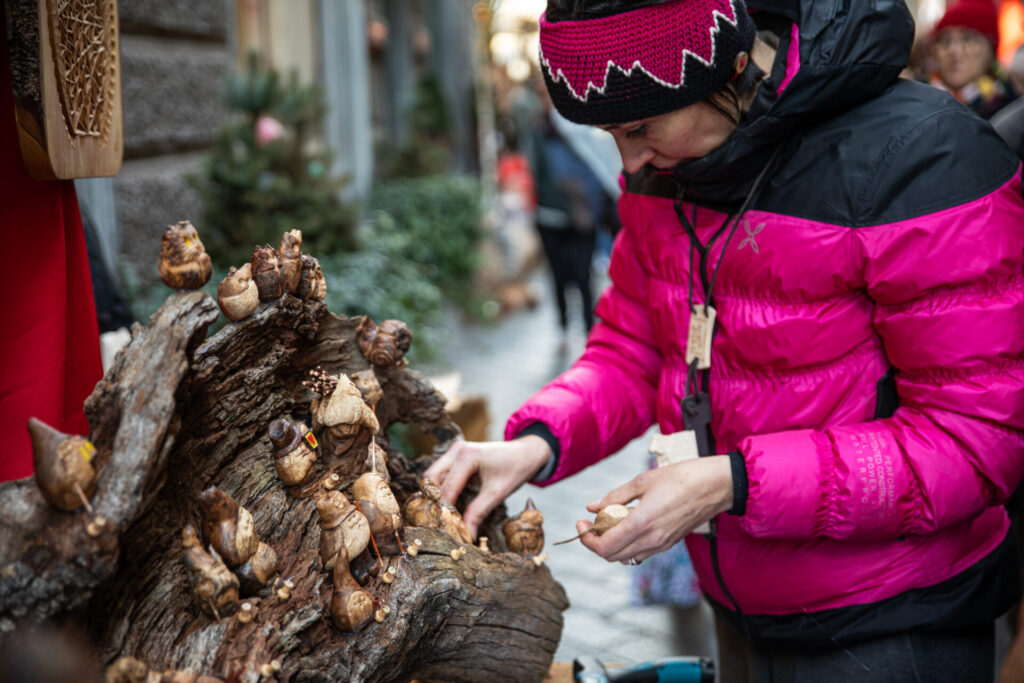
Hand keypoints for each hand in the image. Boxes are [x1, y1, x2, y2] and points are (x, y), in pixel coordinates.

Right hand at [423, 436, 551, 539]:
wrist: (525, 453)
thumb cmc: (515, 469)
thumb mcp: (497, 493)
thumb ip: (478, 513)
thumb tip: (466, 536)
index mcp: (467, 456)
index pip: (446, 489)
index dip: (444, 512)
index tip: (445, 531)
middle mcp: (456, 450)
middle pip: (430, 478)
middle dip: (432, 501)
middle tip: (438, 523)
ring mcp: (455, 451)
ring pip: (434, 476)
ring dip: (436, 496)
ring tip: (443, 518)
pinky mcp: (456, 456)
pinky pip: (442, 474)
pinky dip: (442, 490)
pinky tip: (449, 507)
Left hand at [577, 455, 733, 563]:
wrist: (716, 485)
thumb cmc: (682, 477)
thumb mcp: (643, 481)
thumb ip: (615, 497)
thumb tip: (592, 507)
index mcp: (642, 523)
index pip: (604, 547)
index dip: (586, 538)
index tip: (582, 521)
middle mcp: (652, 540)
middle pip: (611, 556)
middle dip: (595, 541)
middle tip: (591, 521)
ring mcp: (662, 545)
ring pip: (625, 557)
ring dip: (611, 543)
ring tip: (608, 521)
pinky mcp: (669, 544)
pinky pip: (640, 552)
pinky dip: (626, 543)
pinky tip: (626, 523)